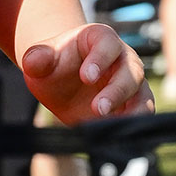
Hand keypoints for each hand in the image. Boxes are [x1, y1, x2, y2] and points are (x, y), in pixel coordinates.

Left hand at [21, 23, 154, 124]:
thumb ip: (37, 58)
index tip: (85, 77)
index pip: (107, 44)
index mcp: (100, 38)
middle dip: (116, 91)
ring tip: (110, 125)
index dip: (99, 59)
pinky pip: (143, 116)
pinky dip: (135, 126)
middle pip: (131, 72)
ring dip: (132, 112)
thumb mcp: (41, 60)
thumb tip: (33, 61)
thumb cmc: (54, 64)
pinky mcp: (135, 105)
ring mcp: (132, 82)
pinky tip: (118, 136)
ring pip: (142, 96)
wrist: (61, 81)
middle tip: (98, 108)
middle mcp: (123, 58)